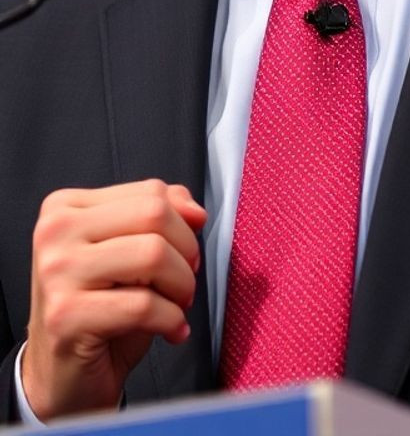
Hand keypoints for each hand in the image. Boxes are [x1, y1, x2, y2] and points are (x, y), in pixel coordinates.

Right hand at [22, 179, 206, 420]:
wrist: (62, 377)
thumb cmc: (98, 312)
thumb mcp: (128, 252)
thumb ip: (159, 218)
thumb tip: (195, 210)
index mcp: (66, 207)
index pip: (150, 192)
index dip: (183, 224)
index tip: (185, 252)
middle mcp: (56, 232)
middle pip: (153, 215)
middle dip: (186, 251)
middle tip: (184, 281)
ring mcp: (57, 272)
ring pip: (152, 255)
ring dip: (182, 286)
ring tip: (177, 305)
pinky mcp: (66, 315)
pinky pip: (144, 305)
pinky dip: (172, 319)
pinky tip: (171, 330)